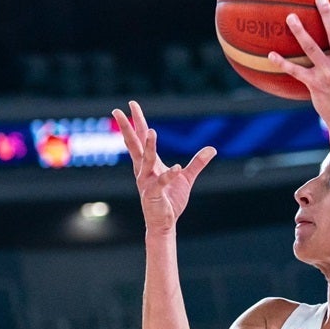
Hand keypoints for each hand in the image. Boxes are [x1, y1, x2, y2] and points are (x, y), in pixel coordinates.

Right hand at [112, 100, 215, 233]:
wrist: (165, 223)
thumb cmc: (171, 200)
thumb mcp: (186, 178)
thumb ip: (198, 163)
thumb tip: (212, 149)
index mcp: (148, 164)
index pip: (140, 138)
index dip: (137, 121)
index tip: (131, 105)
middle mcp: (143, 170)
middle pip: (134, 145)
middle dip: (127, 128)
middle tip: (117, 111)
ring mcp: (146, 182)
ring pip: (146, 160)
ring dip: (149, 146)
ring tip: (152, 131)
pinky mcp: (154, 194)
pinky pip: (161, 182)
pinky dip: (169, 175)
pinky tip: (177, 168)